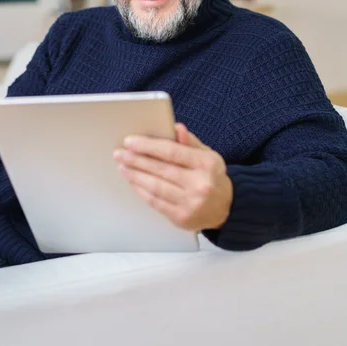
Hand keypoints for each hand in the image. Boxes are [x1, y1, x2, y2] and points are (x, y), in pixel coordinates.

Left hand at [113, 123, 232, 231]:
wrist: (226, 208)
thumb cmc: (212, 176)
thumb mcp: (208, 154)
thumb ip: (190, 141)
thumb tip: (176, 128)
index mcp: (207, 164)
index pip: (172, 151)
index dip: (148, 146)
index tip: (130, 141)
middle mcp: (199, 184)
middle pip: (161, 169)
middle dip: (136, 159)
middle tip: (120, 153)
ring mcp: (190, 203)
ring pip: (155, 187)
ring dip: (135, 175)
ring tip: (123, 166)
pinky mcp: (181, 218)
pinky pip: (156, 202)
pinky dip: (141, 191)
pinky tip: (133, 182)